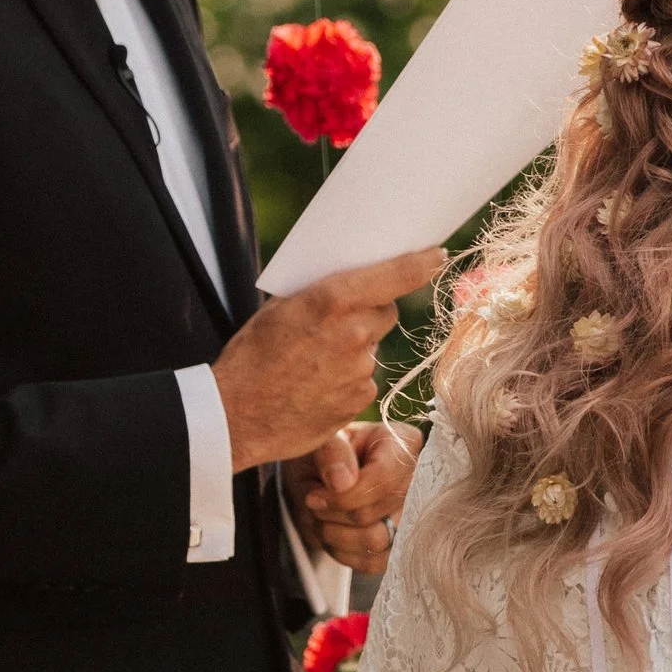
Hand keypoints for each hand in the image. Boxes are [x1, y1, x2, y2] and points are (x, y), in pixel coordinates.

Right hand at [212, 254, 444, 474]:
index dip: (421, 263)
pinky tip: (315, 385)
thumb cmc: (250, 356)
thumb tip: (352, 282)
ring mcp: (360, 369)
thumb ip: (321, 293)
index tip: (436, 255)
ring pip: (371, 348)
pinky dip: (346, 380)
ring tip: (313, 362)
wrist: (235, 416)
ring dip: (354, 350)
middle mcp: (354, 333)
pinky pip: (362, 380)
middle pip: (385, 312)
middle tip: (337, 322)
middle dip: (369, 313)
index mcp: (333, 300)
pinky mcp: (359, 400)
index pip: (396, 275)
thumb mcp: (278, 309)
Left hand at [287, 419, 422, 576]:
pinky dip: (342, 552)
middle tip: (312, 501)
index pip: (385, 479)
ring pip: (375, 541)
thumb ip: (330, 451)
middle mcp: (417, 480)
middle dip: (333, 514)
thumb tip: (342, 481)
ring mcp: (411, 515)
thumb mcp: (319, 441)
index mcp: (403, 443)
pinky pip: (373, 563)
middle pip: (376, 514)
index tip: (313, 496)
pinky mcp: (398, 545)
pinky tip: (331, 533)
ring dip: (334, 534)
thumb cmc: (322, 454)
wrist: (317, 477)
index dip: (345, 496)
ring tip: (320, 517)